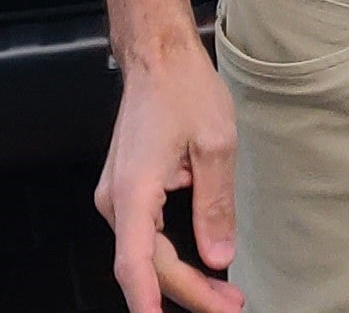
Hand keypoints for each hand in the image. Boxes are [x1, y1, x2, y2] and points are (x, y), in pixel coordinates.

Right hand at [97, 43, 240, 312]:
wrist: (159, 60)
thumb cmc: (184, 91)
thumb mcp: (215, 146)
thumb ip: (216, 206)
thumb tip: (219, 257)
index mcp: (134, 191)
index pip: (136, 264)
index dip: (149, 302)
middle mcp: (116, 200)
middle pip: (149, 265)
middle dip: (190, 292)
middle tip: (232, 305)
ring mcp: (118, 198)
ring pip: (147, 255)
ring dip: (183, 279)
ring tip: (225, 296)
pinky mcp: (127, 194)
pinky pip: (146, 238)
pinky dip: (172, 258)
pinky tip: (202, 267)